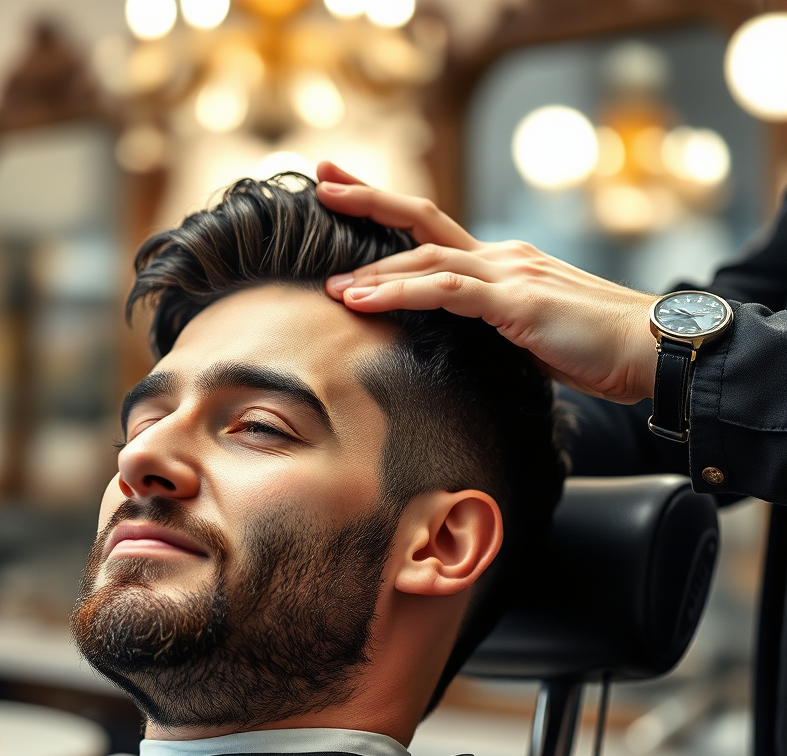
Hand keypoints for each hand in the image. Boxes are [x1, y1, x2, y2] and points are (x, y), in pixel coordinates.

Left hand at [315, 161, 657, 404]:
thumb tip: (458, 346)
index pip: (435, 229)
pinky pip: (446, 292)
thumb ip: (492, 330)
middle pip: (423, 219)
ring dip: (374, 270)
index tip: (348, 196)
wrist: (653, 351)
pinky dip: (400, 293)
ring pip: (427, 255)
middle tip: (321, 184)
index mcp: (504, 264)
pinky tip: (363, 301)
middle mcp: (502, 257)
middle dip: (368, 200)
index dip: (389, 212)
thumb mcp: (530, 336)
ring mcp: (510, 273)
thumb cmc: (596, 350)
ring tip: (331, 283)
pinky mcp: (517, 302)